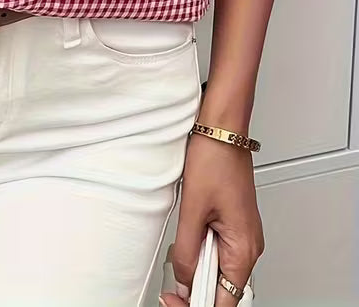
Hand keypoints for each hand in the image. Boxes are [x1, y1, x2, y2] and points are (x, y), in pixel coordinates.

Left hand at [161, 133, 262, 305]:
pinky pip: (219, 251)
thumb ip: (187, 251)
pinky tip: (191, 240)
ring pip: (220, 270)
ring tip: (182, 251)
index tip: (174, 302)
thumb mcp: (192, 209)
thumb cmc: (215, 159)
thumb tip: (183, 280)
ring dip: (198, 268)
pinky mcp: (235, 225)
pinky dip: (203, 252)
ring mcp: (243, 236)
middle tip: (172, 285)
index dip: (197, 306)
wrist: (222, 130)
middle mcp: (249, 246)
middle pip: (223, 289)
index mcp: (244, 248)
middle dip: (196, 290)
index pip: (225, 300)